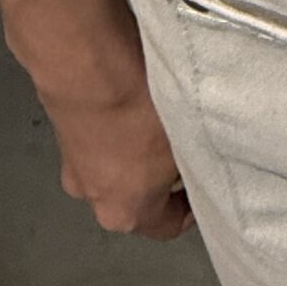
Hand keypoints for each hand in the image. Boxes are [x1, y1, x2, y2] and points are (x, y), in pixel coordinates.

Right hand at [0, 0, 191, 241]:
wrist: (85, 59)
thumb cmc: (138, 106)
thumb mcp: (192, 144)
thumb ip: (204, 163)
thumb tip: (223, 160)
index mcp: (124, 213)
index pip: (167, 225)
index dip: (194, 206)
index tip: (209, 186)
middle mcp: (91, 193)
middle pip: (140, 192)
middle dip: (165, 173)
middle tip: (190, 145)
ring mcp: (72, 159)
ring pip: (119, 159)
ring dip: (139, 142)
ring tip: (166, 112)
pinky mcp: (63, 124)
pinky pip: (101, 129)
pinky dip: (118, 117)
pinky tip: (139, 93)